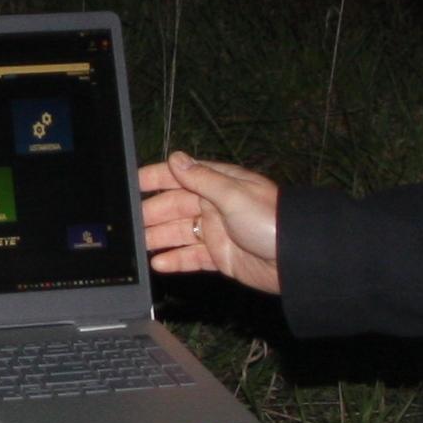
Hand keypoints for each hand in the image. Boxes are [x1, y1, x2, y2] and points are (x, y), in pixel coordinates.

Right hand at [141, 151, 280, 294]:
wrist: (295, 258)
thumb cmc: (271, 220)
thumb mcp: (233, 195)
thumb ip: (201, 178)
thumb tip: (176, 158)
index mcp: (218, 184)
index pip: (179, 176)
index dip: (154, 178)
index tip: (130, 184)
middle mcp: (214, 205)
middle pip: (173, 206)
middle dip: (150, 214)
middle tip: (128, 224)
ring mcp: (215, 231)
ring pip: (178, 233)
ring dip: (157, 239)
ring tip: (137, 247)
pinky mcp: (219, 256)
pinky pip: (190, 257)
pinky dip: (174, 260)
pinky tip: (159, 264)